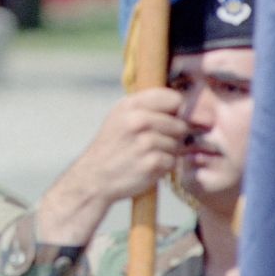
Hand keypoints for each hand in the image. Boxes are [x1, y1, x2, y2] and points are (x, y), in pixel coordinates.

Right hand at [36, 86, 186, 245]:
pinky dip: (164, 166)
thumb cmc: (110, 147)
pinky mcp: (152, 162)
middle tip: (154, 142)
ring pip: (178, 144)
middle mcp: (138, 120)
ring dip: (168, 152)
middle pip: (180, 124)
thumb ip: (147, 106)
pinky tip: (147, 166)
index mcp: (130, 105)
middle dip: (173, 135)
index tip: (171, 118)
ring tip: (147, 154)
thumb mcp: (120, 116)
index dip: (177, 110)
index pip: (174, 98)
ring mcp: (146, 142)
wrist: (93, 177)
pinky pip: (173, 161)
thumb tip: (181, 104)